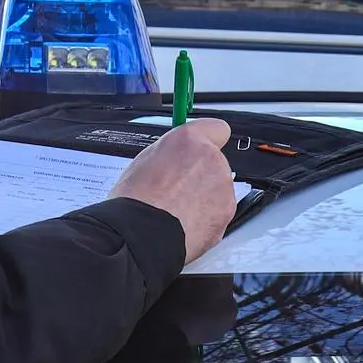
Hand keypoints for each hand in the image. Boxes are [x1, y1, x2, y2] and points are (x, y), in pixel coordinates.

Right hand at [108, 119, 235, 264]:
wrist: (141, 234)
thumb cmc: (135, 200)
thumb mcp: (144, 161)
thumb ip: (170, 154)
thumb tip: (176, 158)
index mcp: (189, 140)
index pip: (217, 129)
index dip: (208, 141)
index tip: (200, 150)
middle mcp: (211, 158)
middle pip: (215, 163)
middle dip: (201, 176)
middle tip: (177, 191)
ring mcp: (223, 186)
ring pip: (218, 188)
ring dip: (204, 198)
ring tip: (177, 211)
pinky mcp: (227, 211)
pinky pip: (219, 211)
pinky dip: (207, 218)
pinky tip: (185, 224)